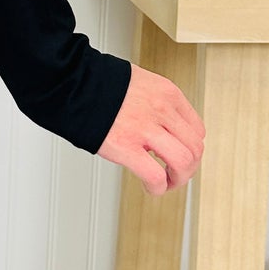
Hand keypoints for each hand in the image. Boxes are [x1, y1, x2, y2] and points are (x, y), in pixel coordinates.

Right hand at [96, 63, 203, 194]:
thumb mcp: (139, 82)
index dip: (191, 147)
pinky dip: (158, 188)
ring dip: (179, 179)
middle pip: (194, 148)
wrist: (71, 83)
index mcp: (166, 92)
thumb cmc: (98, 83)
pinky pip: (155, 176)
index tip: (181, 154)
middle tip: (177, 174)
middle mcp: (160, 109)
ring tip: (166, 182)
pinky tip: (150, 187)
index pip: (197, 128)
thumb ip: (155, 102)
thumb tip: (162, 126)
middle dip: (189, 167)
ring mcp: (144, 128)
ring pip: (183, 163)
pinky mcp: (126, 147)